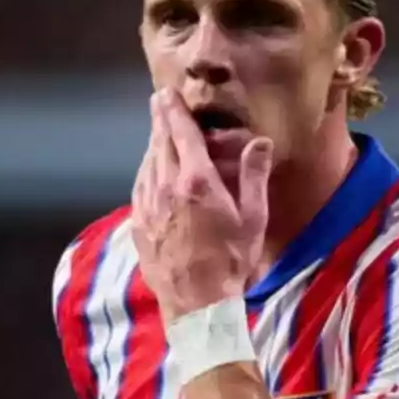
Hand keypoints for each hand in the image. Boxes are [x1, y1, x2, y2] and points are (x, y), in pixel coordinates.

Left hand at [131, 88, 272, 325]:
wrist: (197, 305)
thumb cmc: (232, 261)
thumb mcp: (253, 218)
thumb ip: (254, 177)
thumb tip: (260, 142)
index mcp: (196, 182)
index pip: (181, 135)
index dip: (174, 111)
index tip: (167, 93)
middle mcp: (165, 188)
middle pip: (159, 144)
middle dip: (160, 121)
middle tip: (160, 102)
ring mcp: (147, 207)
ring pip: (147, 164)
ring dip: (153, 144)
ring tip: (158, 133)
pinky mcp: (138, 224)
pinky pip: (140, 186)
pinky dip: (147, 170)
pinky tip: (152, 171)